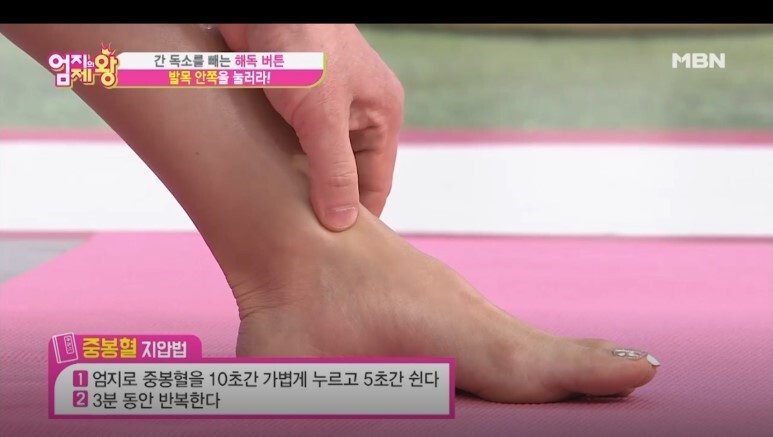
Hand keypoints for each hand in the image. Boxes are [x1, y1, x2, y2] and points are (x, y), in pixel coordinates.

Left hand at [219, 24, 404, 230]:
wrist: (259, 4)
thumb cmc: (302, 42)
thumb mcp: (322, 114)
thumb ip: (333, 170)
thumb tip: (341, 222)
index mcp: (379, 115)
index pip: (376, 182)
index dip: (360, 217)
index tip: (340, 253)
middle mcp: (354, 114)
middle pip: (344, 175)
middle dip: (325, 203)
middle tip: (304, 243)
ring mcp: (320, 108)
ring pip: (313, 162)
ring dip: (297, 184)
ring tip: (281, 222)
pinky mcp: (288, 101)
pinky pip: (287, 144)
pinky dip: (275, 163)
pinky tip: (261, 187)